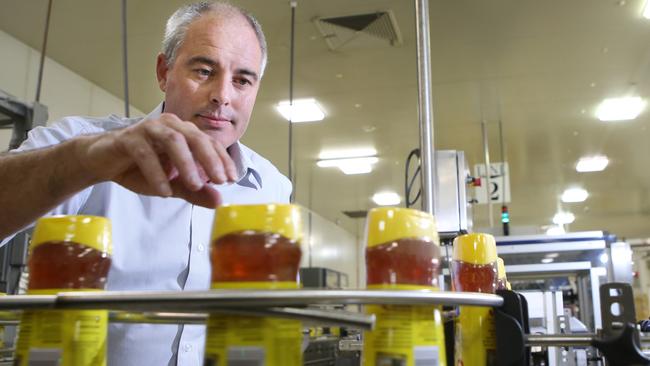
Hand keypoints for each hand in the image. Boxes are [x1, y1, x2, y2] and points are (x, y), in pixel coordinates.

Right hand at [75, 113, 237, 207]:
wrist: (101, 161)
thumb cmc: (139, 168)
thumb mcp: (171, 184)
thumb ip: (194, 191)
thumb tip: (219, 202)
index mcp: (183, 132)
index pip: (209, 143)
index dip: (222, 160)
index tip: (231, 179)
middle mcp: (169, 126)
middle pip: (195, 138)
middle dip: (210, 160)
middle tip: (219, 181)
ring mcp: (148, 129)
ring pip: (173, 140)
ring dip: (186, 164)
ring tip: (195, 185)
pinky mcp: (127, 138)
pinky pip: (145, 153)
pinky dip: (156, 173)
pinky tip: (164, 191)